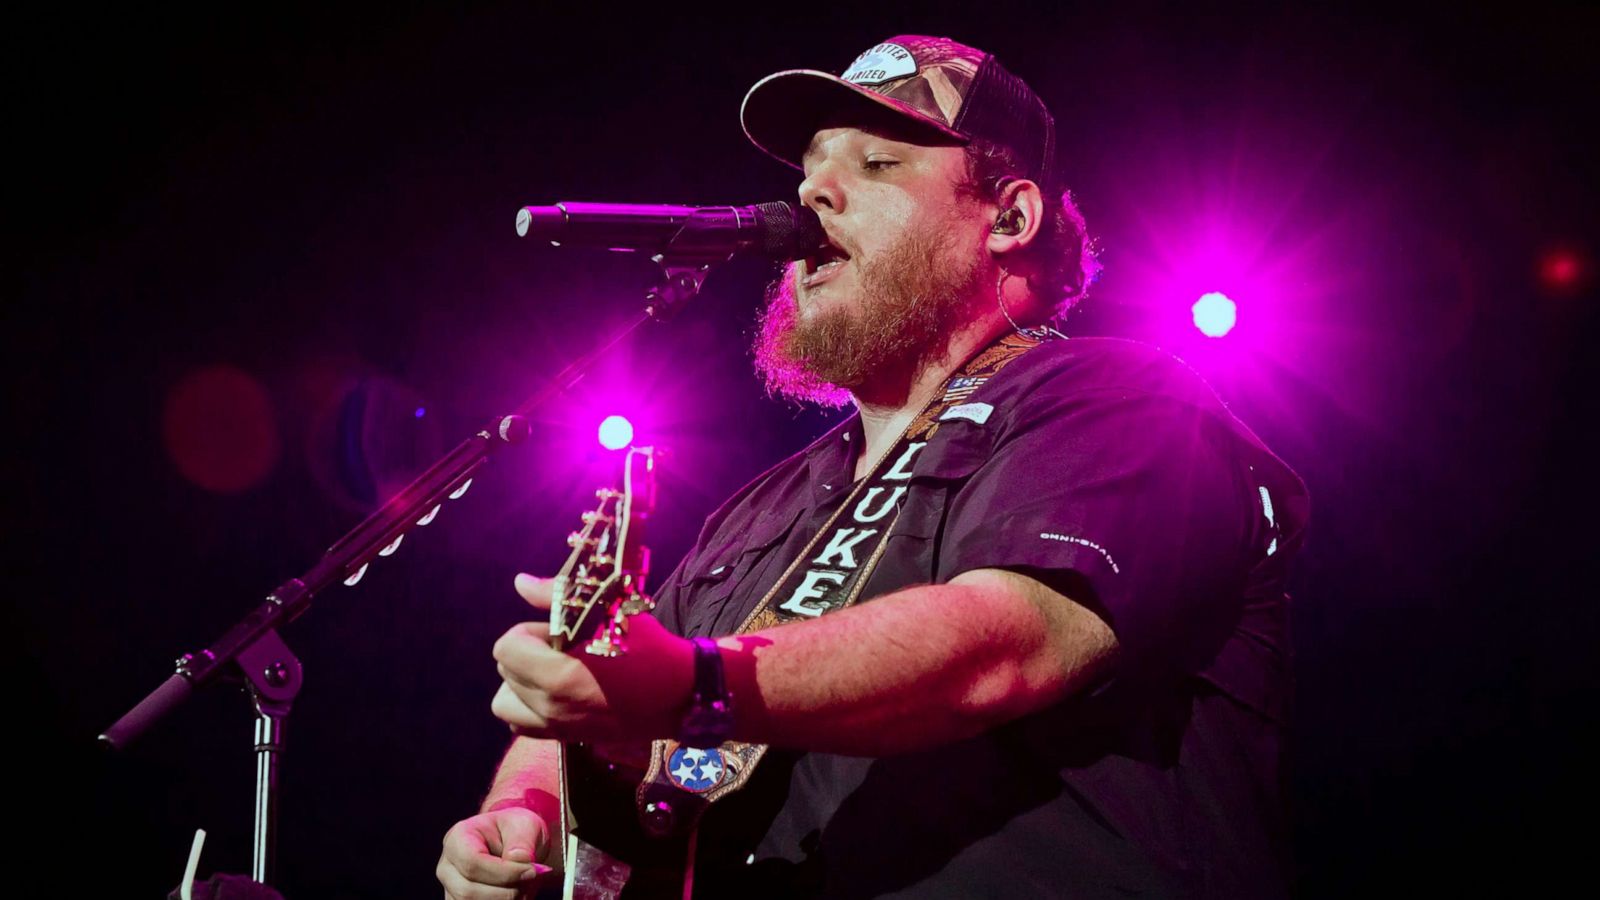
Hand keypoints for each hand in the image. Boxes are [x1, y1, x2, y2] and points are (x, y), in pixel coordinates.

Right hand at [436, 806, 552, 899]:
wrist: (516, 846)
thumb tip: (518, 859)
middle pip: (468, 892)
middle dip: (506, 892)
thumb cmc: (516, 831)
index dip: (504, 872)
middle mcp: (447, 866)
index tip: (531, 871)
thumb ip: (522, 840)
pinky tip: (516, 895)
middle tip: (529, 881)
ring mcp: (450, 888)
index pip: (472, 863)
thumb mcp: (525, 824)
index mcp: (457, 838)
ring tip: (524, 887)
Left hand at [492, 573, 694, 743]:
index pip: (506, 648)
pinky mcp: (566, 739)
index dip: (528, 632)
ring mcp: (557, 727)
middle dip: (527, 653)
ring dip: (520, 683)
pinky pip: (522, 725)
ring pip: (505, 703)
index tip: (558, 630)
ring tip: (550, 671)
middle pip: (505, 671)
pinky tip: (555, 693)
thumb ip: (557, 597)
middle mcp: (551, 707)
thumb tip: (519, 581)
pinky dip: (529, 707)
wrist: (682, 695)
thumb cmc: (649, 650)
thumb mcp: (609, 612)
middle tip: (562, 647)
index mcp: (559, 676)